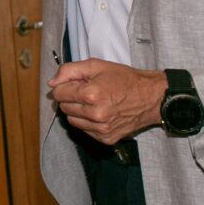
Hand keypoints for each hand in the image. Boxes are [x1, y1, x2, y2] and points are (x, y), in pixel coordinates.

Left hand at [47, 59, 166, 144]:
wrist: (151, 98)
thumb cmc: (124, 79)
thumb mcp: (96, 65)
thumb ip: (69, 71)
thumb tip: (52, 83)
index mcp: (91, 94)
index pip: (59, 94)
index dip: (64, 86)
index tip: (73, 83)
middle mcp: (95, 114)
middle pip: (64, 108)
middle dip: (70, 98)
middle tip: (85, 91)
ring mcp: (102, 128)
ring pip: (73, 121)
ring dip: (77, 111)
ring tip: (93, 102)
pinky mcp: (107, 138)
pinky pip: (85, 130)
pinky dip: (88, 122)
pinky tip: (100, 113)